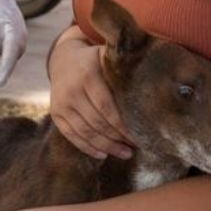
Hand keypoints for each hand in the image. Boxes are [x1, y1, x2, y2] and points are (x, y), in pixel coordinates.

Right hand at [48, 34, 134, 159]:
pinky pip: (71, 136)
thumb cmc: (95, 61)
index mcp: (87, 75)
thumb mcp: (107, 56)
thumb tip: (154, 78)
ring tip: (125, 153)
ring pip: (85, 132)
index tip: (140, 135)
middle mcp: (71, 90)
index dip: (123, 125)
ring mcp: (61, 103)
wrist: (63, 60)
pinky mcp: (56, 114)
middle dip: (118, 138)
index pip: (107, 108)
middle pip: (97, 122)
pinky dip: (88, 147)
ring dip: (107, 146)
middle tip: (136, 147)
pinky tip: (103, 154)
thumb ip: (124, 66)